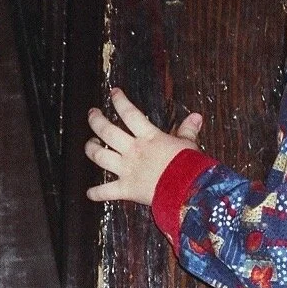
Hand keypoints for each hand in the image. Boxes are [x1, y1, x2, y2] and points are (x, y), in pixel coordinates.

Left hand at [85, 88, 202, 206]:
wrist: (187, 189)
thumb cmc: (189, 166)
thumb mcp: (189, 144)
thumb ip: (188, 130)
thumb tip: (196, 117)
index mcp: (148, 137)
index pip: (129, 113)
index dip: (120, 101)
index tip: (114, 93)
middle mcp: (133, 151)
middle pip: (107, 131)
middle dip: (96, 120)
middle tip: (93, 114)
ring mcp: (127, 169)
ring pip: (100, 156)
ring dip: (91, 149)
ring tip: (90, 144)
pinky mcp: (126, 189)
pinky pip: (106, 192)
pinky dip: (97, 193)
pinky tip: (90, 193)